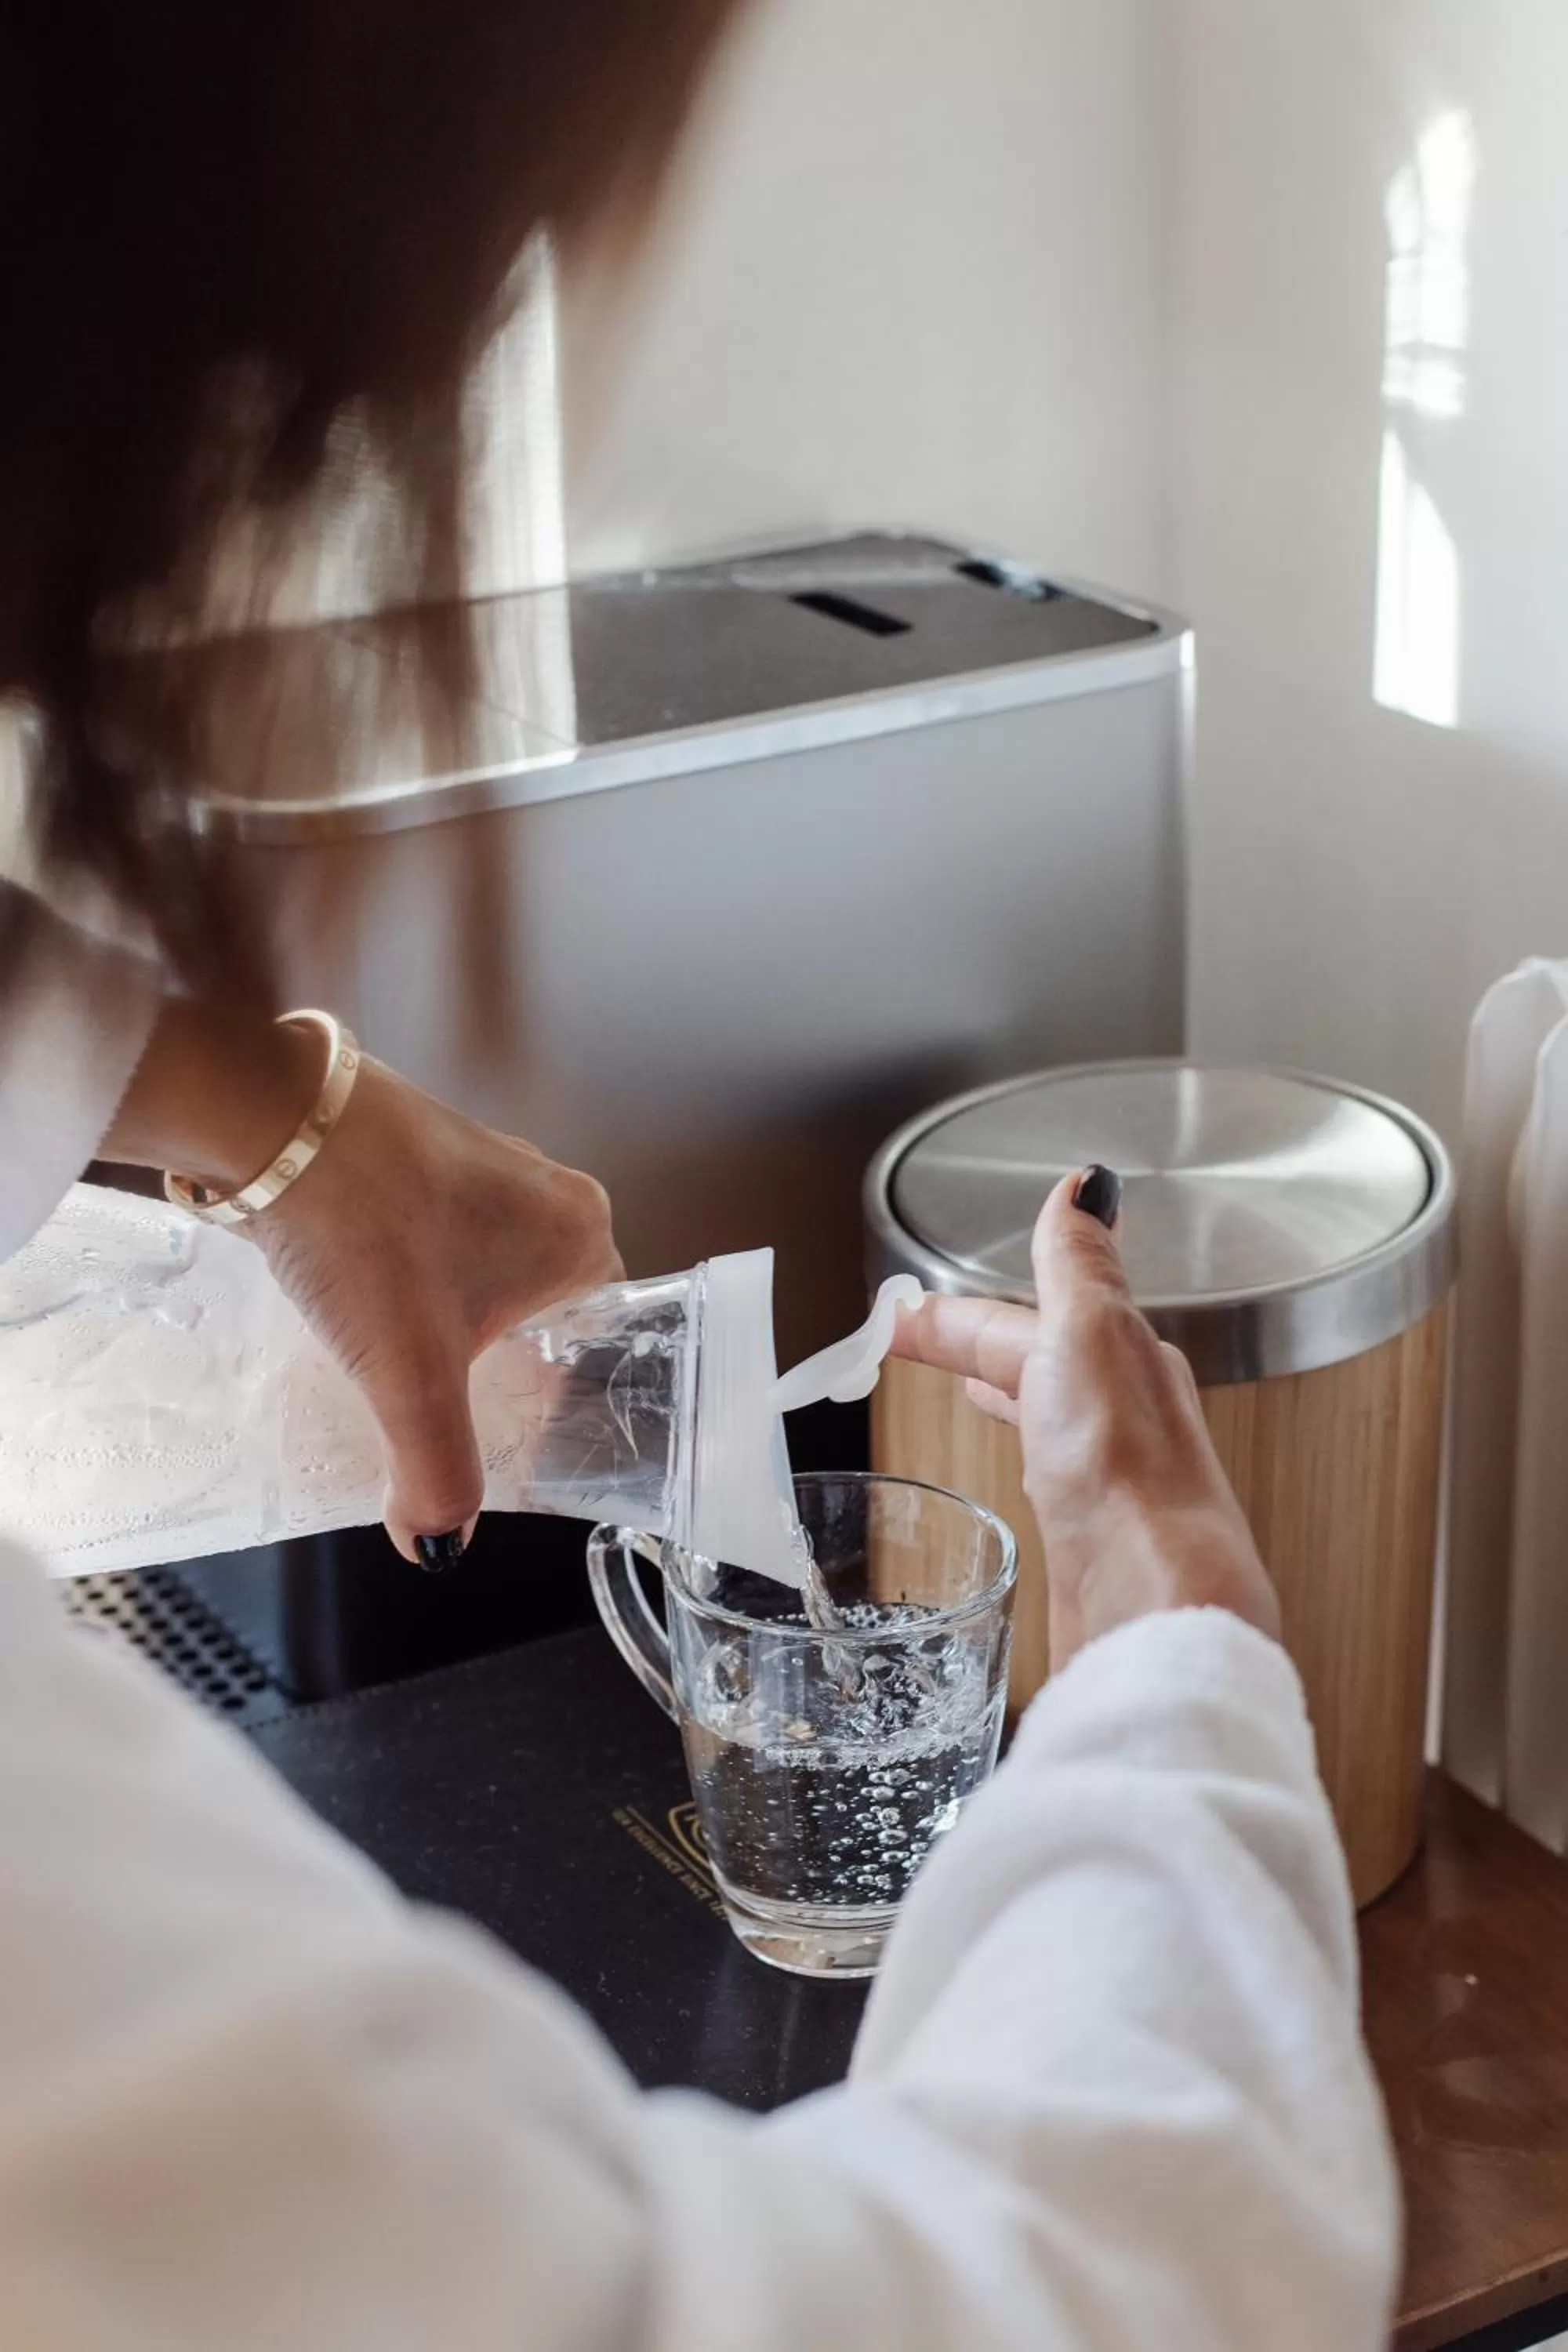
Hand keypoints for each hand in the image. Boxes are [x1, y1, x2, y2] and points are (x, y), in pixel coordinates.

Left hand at [249, 1059, 619, 1564]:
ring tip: (397, 1364)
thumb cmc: (366, 1229)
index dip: (555, 1393)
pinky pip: (435, 1236)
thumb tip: (437, 1543)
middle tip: (446, 1409)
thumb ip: (435, 1474)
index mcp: (581, 1237)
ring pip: (481, 1271)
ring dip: (445, 1320)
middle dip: (494, 1364)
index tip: (512, 1432)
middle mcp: (547, 1191)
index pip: (598, 1338)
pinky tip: (359, 1307)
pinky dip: (405, 1277)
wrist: (272, 1124)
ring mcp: (484, 1165)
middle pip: (537, 1311)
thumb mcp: (411, 1379)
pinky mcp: (421, 1153)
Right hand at [890, 1171, 1277, 1667]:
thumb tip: (1088, 1183)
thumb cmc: (1125, 1470)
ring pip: (1043, 1415)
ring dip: (1000, 1389)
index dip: (948, 1313)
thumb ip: (1079, 1263)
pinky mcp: (1092, 1543)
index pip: (1014, 1319)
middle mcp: (1121, 1415)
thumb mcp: (1090, 1333)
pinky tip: (1009, 1476)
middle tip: (904, 1336)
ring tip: (959, 1384)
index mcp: (1118, 1357)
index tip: (892, 1310)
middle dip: (970, 1341)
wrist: (1155, 1599)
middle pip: (1031, 1359)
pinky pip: (1045, 1478)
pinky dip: (1017, 1456)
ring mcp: (1107, 1482)